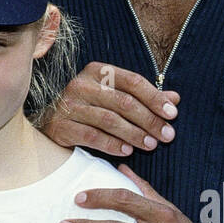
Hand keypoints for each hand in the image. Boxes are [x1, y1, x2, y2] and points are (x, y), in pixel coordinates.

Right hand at [40, 61, 179, 156]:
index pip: (132, 81)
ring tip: (151, 145)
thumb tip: (175, 99)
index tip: (172, 114)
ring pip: (109, 120)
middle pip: (123, 101)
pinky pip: (91, 136)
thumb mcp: (115, 96)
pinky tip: (127, 151)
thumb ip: (144, 97)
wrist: (49, 121)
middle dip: (149, 120)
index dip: (154, 98)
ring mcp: (68, 105)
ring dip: (134, 134)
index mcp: (98, 71)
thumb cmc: (89, 107)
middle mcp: (81, 84)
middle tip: (166, 135)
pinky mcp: (60, 126)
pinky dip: (112, 145)